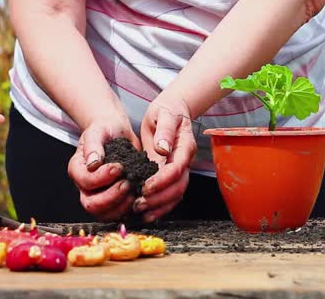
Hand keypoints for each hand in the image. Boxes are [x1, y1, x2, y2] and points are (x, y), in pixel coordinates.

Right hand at [68, 114, 140, 221]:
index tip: (119, 167)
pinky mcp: (115, 201)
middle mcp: (85, 187)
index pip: (86, 182)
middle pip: (92, 204)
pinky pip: (119, 214)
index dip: (102, 178)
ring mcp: (99, 196)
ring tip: (135, 192)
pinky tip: (141, 199)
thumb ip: (93, 145)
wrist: (116, 132)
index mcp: (78, 170)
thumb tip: (93, 162)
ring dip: (121, 206)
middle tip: (128, 183)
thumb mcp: (98, 131)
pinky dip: (130, 210)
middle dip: (112, 197)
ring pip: (105, 214)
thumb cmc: (105, 130)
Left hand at [136, 93, 196, 222]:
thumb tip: (163, 148)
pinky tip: (146, 213)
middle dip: (160, 198)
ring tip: (141, 212)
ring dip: (160, 206)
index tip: (145, 187)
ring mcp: (179, 169)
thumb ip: (165, 130)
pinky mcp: (170, 174)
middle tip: (139, 204)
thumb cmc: (167, 110)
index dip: (162, 181)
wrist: (172, 110)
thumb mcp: (164, 114)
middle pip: (178, 187)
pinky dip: (160, 206)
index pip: (176, 169)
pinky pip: (170, 194)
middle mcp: (184, 161)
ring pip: (176, 194)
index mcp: (185, 148)